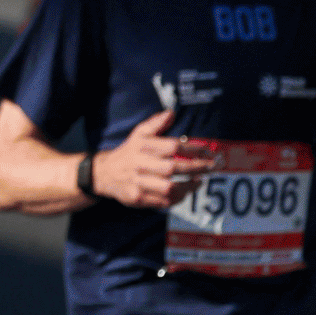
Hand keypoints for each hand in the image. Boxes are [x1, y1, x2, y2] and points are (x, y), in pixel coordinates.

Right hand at [95, 109, 217, 207]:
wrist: (103, 173)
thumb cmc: (128, 153)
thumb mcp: (138, 134)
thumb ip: (155, 123)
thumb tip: (171, 113)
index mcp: (142, 147)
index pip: (172, 147)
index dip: (193, 150)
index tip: (208, 151)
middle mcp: (140, 164)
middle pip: (173, 168)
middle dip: (196, 168)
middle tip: (212, 167)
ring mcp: (138, 183)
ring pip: (169, 188)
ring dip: (188, 186)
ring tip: (198, 181)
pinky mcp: (137, 198)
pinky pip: (162, 201)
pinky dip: (177, 198)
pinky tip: (184, 192)